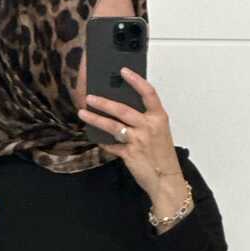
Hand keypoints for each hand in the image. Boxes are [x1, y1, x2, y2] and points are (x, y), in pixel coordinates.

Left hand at [76, 65, 184, 206]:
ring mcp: (138, 140)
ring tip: (83, 113)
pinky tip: (95, 136)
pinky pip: (111, 145)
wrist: (166, 179)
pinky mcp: (129, 154)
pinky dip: (103, 141)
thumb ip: (145, 119)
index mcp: (159, 118)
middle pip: (123, 109)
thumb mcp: (159, 132)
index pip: (148, 93)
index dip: (136, 80)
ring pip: (112, 126)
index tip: (124, 71)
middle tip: (89, 97)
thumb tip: (124, 109)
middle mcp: (148, 127)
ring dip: (96, 119)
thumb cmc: (163, 155)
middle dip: (104, 102)